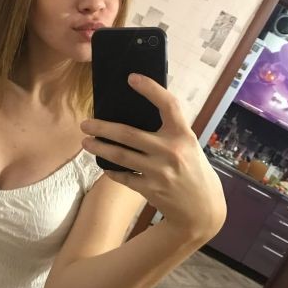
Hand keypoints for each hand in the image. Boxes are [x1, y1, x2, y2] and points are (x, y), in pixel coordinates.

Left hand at [81, 73, 225, 243]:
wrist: (202, 209)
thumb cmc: (193, 171)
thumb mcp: (188, 146)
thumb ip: (169, 131)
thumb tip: (138, 113)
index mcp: (183, 135)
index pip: (168, 104)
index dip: (150, 89)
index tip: (132, 78)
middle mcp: (171, 151)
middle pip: (129, 134)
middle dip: (103, 128)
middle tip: (85, 123)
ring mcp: (160, 172)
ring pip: (120, 156)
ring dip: (99, 148)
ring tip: (85, 142)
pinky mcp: (151, 189)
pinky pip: (124, 177)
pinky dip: (112, 170)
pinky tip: (104, 165)